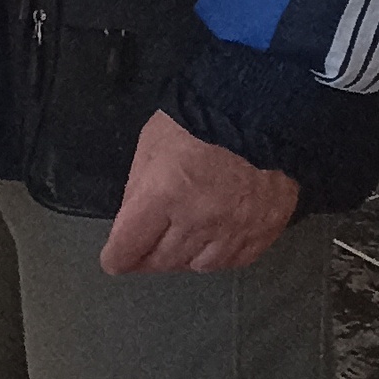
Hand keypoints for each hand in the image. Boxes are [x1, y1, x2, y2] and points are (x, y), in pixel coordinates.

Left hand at [101, 111, 298, 275]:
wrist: (263, 111)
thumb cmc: (199, 120)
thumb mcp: (151, 145)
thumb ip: (138, 187)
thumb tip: (132, 222)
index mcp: (164, 194)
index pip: (128, 249)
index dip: (116, 257)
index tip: (115, 258)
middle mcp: (197, 220)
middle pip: (161, 261)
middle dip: (146, 258)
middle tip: (144, 251)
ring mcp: (233, 230)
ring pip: (196, 266)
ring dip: (182, 258)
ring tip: (179, 242)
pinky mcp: (262, 233)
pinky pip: (232, 262)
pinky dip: (217, 256)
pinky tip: (211, 241)